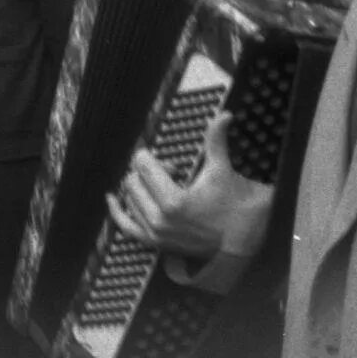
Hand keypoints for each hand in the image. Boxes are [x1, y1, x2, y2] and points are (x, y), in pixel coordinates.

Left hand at [108, 113, 270, 260]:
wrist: (244, 237)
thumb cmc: (234, 202)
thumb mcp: (222, 169)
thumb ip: (216, 141)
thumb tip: (224, 115)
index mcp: (174, 201)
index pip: (144, 167)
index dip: (152, 158)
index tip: (169, 162)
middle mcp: (160, 220)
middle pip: (133, 182)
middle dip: (148, 172)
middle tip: (172, 174)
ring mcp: (156, 234)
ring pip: (129, 200)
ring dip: (140, 188)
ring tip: (163, 187)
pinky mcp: (155, 243)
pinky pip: (126, 227)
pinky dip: (118, 212)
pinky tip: (111, 199)